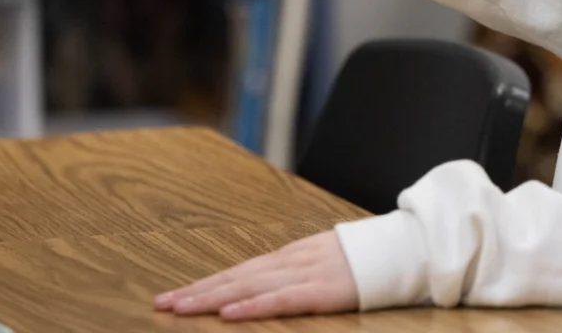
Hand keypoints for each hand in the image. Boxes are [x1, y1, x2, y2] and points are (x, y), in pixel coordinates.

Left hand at [154, 230, 359, 321]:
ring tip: (182, 308)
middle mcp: (289, 262)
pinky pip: (282, 300)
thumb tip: (264, 288)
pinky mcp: (321, 291)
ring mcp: (304, 274)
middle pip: (235, 277)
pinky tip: (231, 313)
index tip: (174, 295)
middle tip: (162, 304)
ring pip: (249, 286)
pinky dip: (254, 305)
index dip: (205, 284)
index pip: (237, 271)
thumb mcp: (321, 263)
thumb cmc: (362, 260)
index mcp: (288, 257)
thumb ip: (294, 274)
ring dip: (213, 297)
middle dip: (197, 291)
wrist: (399, 248)